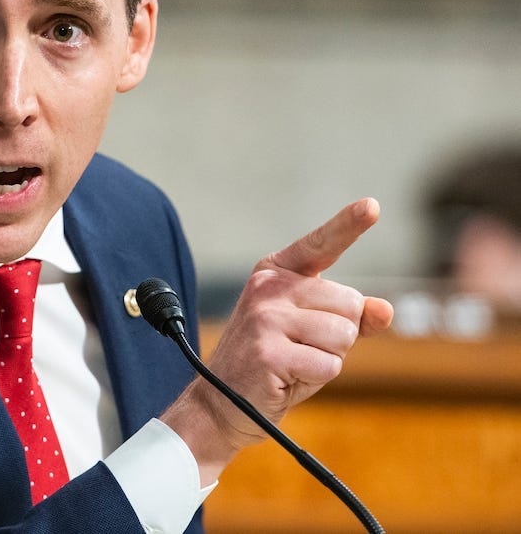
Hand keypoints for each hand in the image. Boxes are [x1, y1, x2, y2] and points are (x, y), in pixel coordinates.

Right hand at [162, 198, 393, 482]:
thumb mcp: (312, 331)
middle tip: (300, 348)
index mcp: (276, 272)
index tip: (372, 205)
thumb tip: (385, 309)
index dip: (348, 224)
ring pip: (344, 336)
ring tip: (294, 362)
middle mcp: (269, 287)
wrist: (221, 402)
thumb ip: (349, 316)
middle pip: (349, 303)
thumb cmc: (274, 361)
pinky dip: (316, 379)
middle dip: (340, 334)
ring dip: (329, 358)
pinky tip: (286, 378)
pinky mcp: (268, 352)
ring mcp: (265, 318)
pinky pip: (329, 365)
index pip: (320, 244)